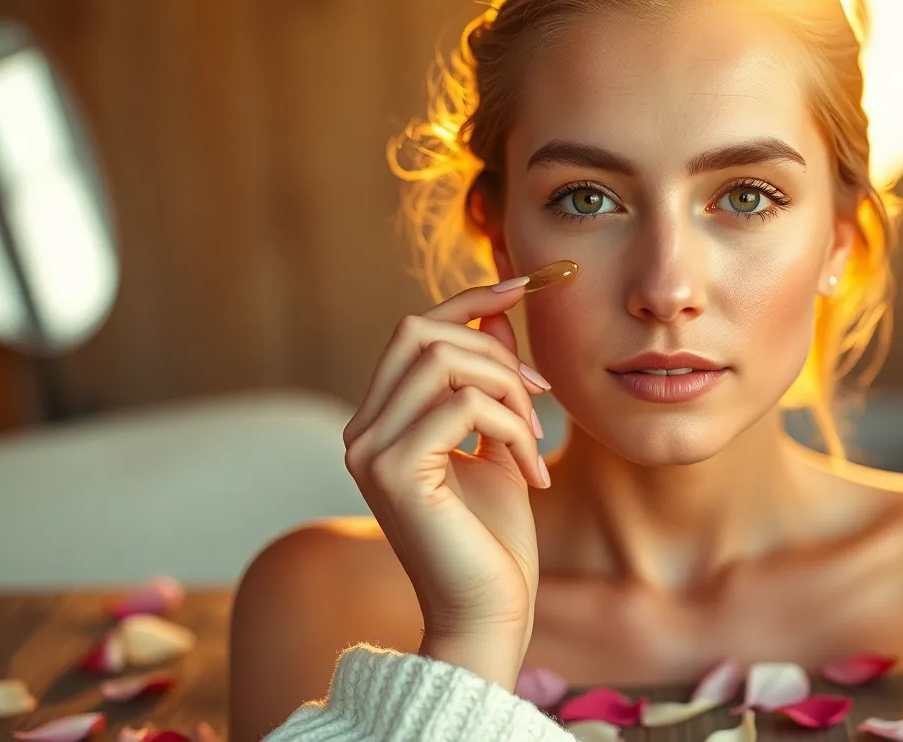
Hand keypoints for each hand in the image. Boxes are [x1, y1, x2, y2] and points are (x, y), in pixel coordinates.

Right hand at [342, 278, 549, 688]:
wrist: (489, 616)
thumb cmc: (495, 541)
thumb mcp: (498, 442)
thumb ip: (489, 383)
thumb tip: (497, 314)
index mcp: (381, 422)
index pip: (415, 331)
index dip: (470, 300)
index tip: (525, 288)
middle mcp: (362, 431)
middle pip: (421, 331)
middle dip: (494, 349)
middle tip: (540, 395)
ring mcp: (371, 451)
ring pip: (443, 361)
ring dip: (508, 389)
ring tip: (536, 441)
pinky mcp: (395, 472)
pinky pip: (463, 405)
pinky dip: (510, 425)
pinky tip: (531, 469)